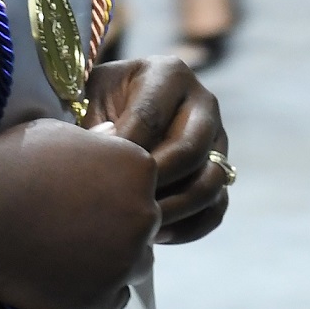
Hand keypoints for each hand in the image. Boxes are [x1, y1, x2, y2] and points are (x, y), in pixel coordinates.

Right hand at [0, 119, 160, 308]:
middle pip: (143, 225)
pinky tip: (68, 279)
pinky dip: (97, 291)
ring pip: (135, 263)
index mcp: (138, 169)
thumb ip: (96, 142)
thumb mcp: (60, 133)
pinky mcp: (104, 297)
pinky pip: (116, 297)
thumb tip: (111, 137)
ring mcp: (126, 259)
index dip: (114, 191)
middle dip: (118, 226)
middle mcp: (143, 214)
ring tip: (72, 255)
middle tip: (76, 227)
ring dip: (113, 260)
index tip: (85, 196)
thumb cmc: (15, 165)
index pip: (142, 185)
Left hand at [87, 56, 231, 242]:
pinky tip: (155, 234)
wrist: (115, 112)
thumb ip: (96, 124)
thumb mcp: (89, 100)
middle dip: (153, 185)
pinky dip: (189, 227)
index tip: (97, 178)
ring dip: (175, 210)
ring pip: (212, 181)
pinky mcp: (220, 170)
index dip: (124, 154)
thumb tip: (108, 148)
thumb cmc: (95, 104)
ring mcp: (217, 138)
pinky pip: (217, 208)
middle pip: (190, 150)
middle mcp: (202, 102)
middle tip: (121, 207)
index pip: (151, 118)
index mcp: (168, 73)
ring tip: (140, 226)